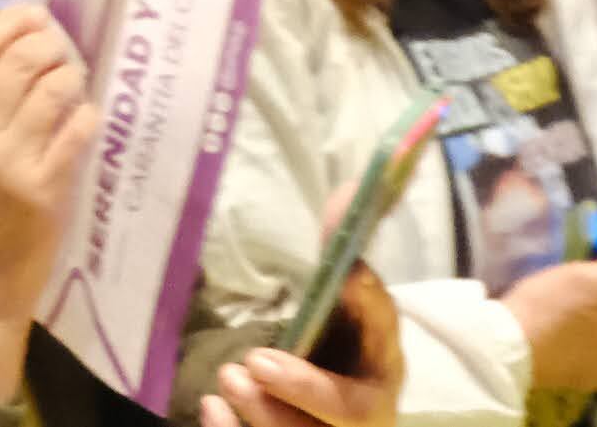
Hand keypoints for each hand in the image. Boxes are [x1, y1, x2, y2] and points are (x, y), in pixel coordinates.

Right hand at [0, 10, 96, 397]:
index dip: (11, 22)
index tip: (32, 16)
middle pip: (21, 61)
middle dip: (47, 41)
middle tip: (57, 43)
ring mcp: (13, 161)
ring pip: (54, 91)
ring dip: (68, 75)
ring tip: (69, 77)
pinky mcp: (46, 189)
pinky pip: (76, 133)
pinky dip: (85, 115)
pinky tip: (84, 113)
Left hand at [205, 263, 397, 426]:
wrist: (329, 412)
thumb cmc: (338, 352)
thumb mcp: (343, 309)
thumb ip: (340, 256)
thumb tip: (348, 191)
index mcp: (382, 359)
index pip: (386, 330)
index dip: (372, 304)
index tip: (349, 274)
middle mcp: (369, 404)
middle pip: (349, 410)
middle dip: (304, 387)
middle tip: (256, 359)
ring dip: (264, 411)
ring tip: (228, 376)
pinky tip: (211, 407)